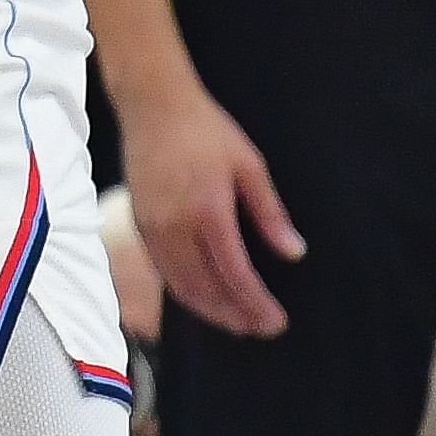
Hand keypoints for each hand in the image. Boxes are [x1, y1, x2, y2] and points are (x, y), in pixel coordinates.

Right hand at [121, 84, 307, 338]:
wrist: (154, 106)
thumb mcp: (250, 165)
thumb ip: (270, 213)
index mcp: (209, 209)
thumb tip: (294, 253)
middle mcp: (176, 226)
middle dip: (235, 315)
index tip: (275, 321)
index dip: (256, 303)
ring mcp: (153, 228)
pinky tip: (206, 298)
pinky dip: (186, 293)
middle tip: (260, 330)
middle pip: (206, 289)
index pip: (235, 273)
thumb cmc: (207, 130)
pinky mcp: (141, 226)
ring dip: (210, 310)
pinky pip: (164, 272)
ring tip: (237, 323)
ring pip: (180, 287)